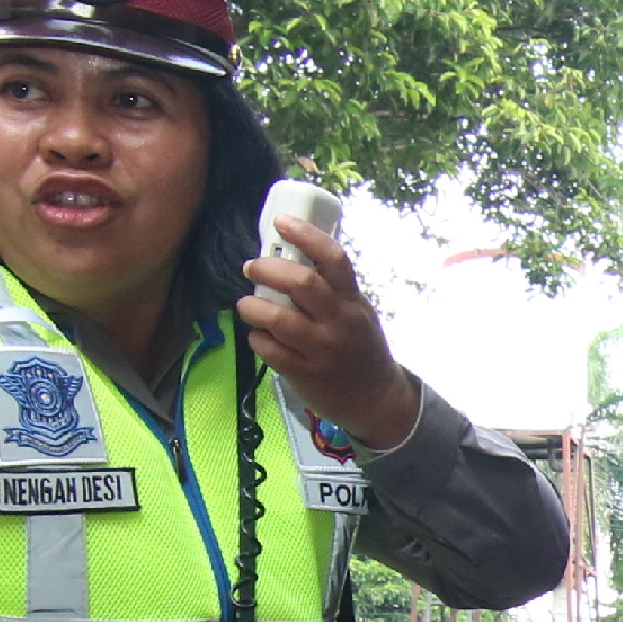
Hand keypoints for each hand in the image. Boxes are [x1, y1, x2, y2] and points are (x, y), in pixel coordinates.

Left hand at [236, 215, 419, 449]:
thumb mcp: (358, 312)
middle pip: (301, 283)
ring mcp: (321, 350)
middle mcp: (338, 322)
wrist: (376, 399)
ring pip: (278, 319)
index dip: (305, 235)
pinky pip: (271, 351)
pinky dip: (257, 339)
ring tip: (246, 304)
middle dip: (268, 269)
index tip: (281, 222)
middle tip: (251, 267)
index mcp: (352, 301)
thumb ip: (332, 290)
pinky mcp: (304, 375)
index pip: (333, 258)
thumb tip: (293, 257)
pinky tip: (257, 335)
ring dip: (253, 306)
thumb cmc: (362, 348)